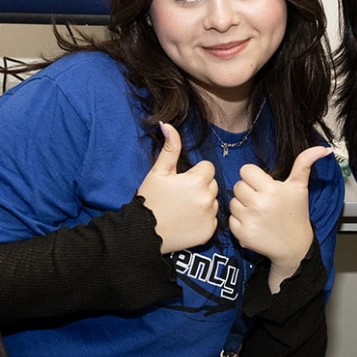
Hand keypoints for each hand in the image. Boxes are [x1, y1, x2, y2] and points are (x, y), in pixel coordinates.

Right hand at [136, 122, 217, 252]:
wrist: (144, 233)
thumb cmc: (150, 200)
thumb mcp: (158, 172)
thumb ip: (169, 148)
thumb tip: (167, 124)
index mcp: (197, 181)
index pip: (208, 168)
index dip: (194, 173)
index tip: (181, 181)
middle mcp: (207, 199)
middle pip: (212, 184)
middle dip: (200, 186)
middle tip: (180, 195)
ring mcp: (209, 217)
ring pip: (213, 201)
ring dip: (203, 202)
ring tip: (183, 208)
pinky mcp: (209, 232)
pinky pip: (213, 219)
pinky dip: (203, 219)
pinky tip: (187, 221)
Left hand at [229, 145, 330, 281]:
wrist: (295, 246)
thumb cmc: (296, 214)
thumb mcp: (300, 187)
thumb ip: (305, 163)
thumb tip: (322, 148)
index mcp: (271, 189)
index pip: (246, 170)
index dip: (253, 176)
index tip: (263, 185)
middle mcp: (258, 204)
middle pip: (238, 185)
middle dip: (248, 191)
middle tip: (262, 200)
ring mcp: (249, 220)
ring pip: (233, 202)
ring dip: (242, 206)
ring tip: (258, 212)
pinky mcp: (242, 234)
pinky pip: (231, 219)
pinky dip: (240, 221)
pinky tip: (254, 224)